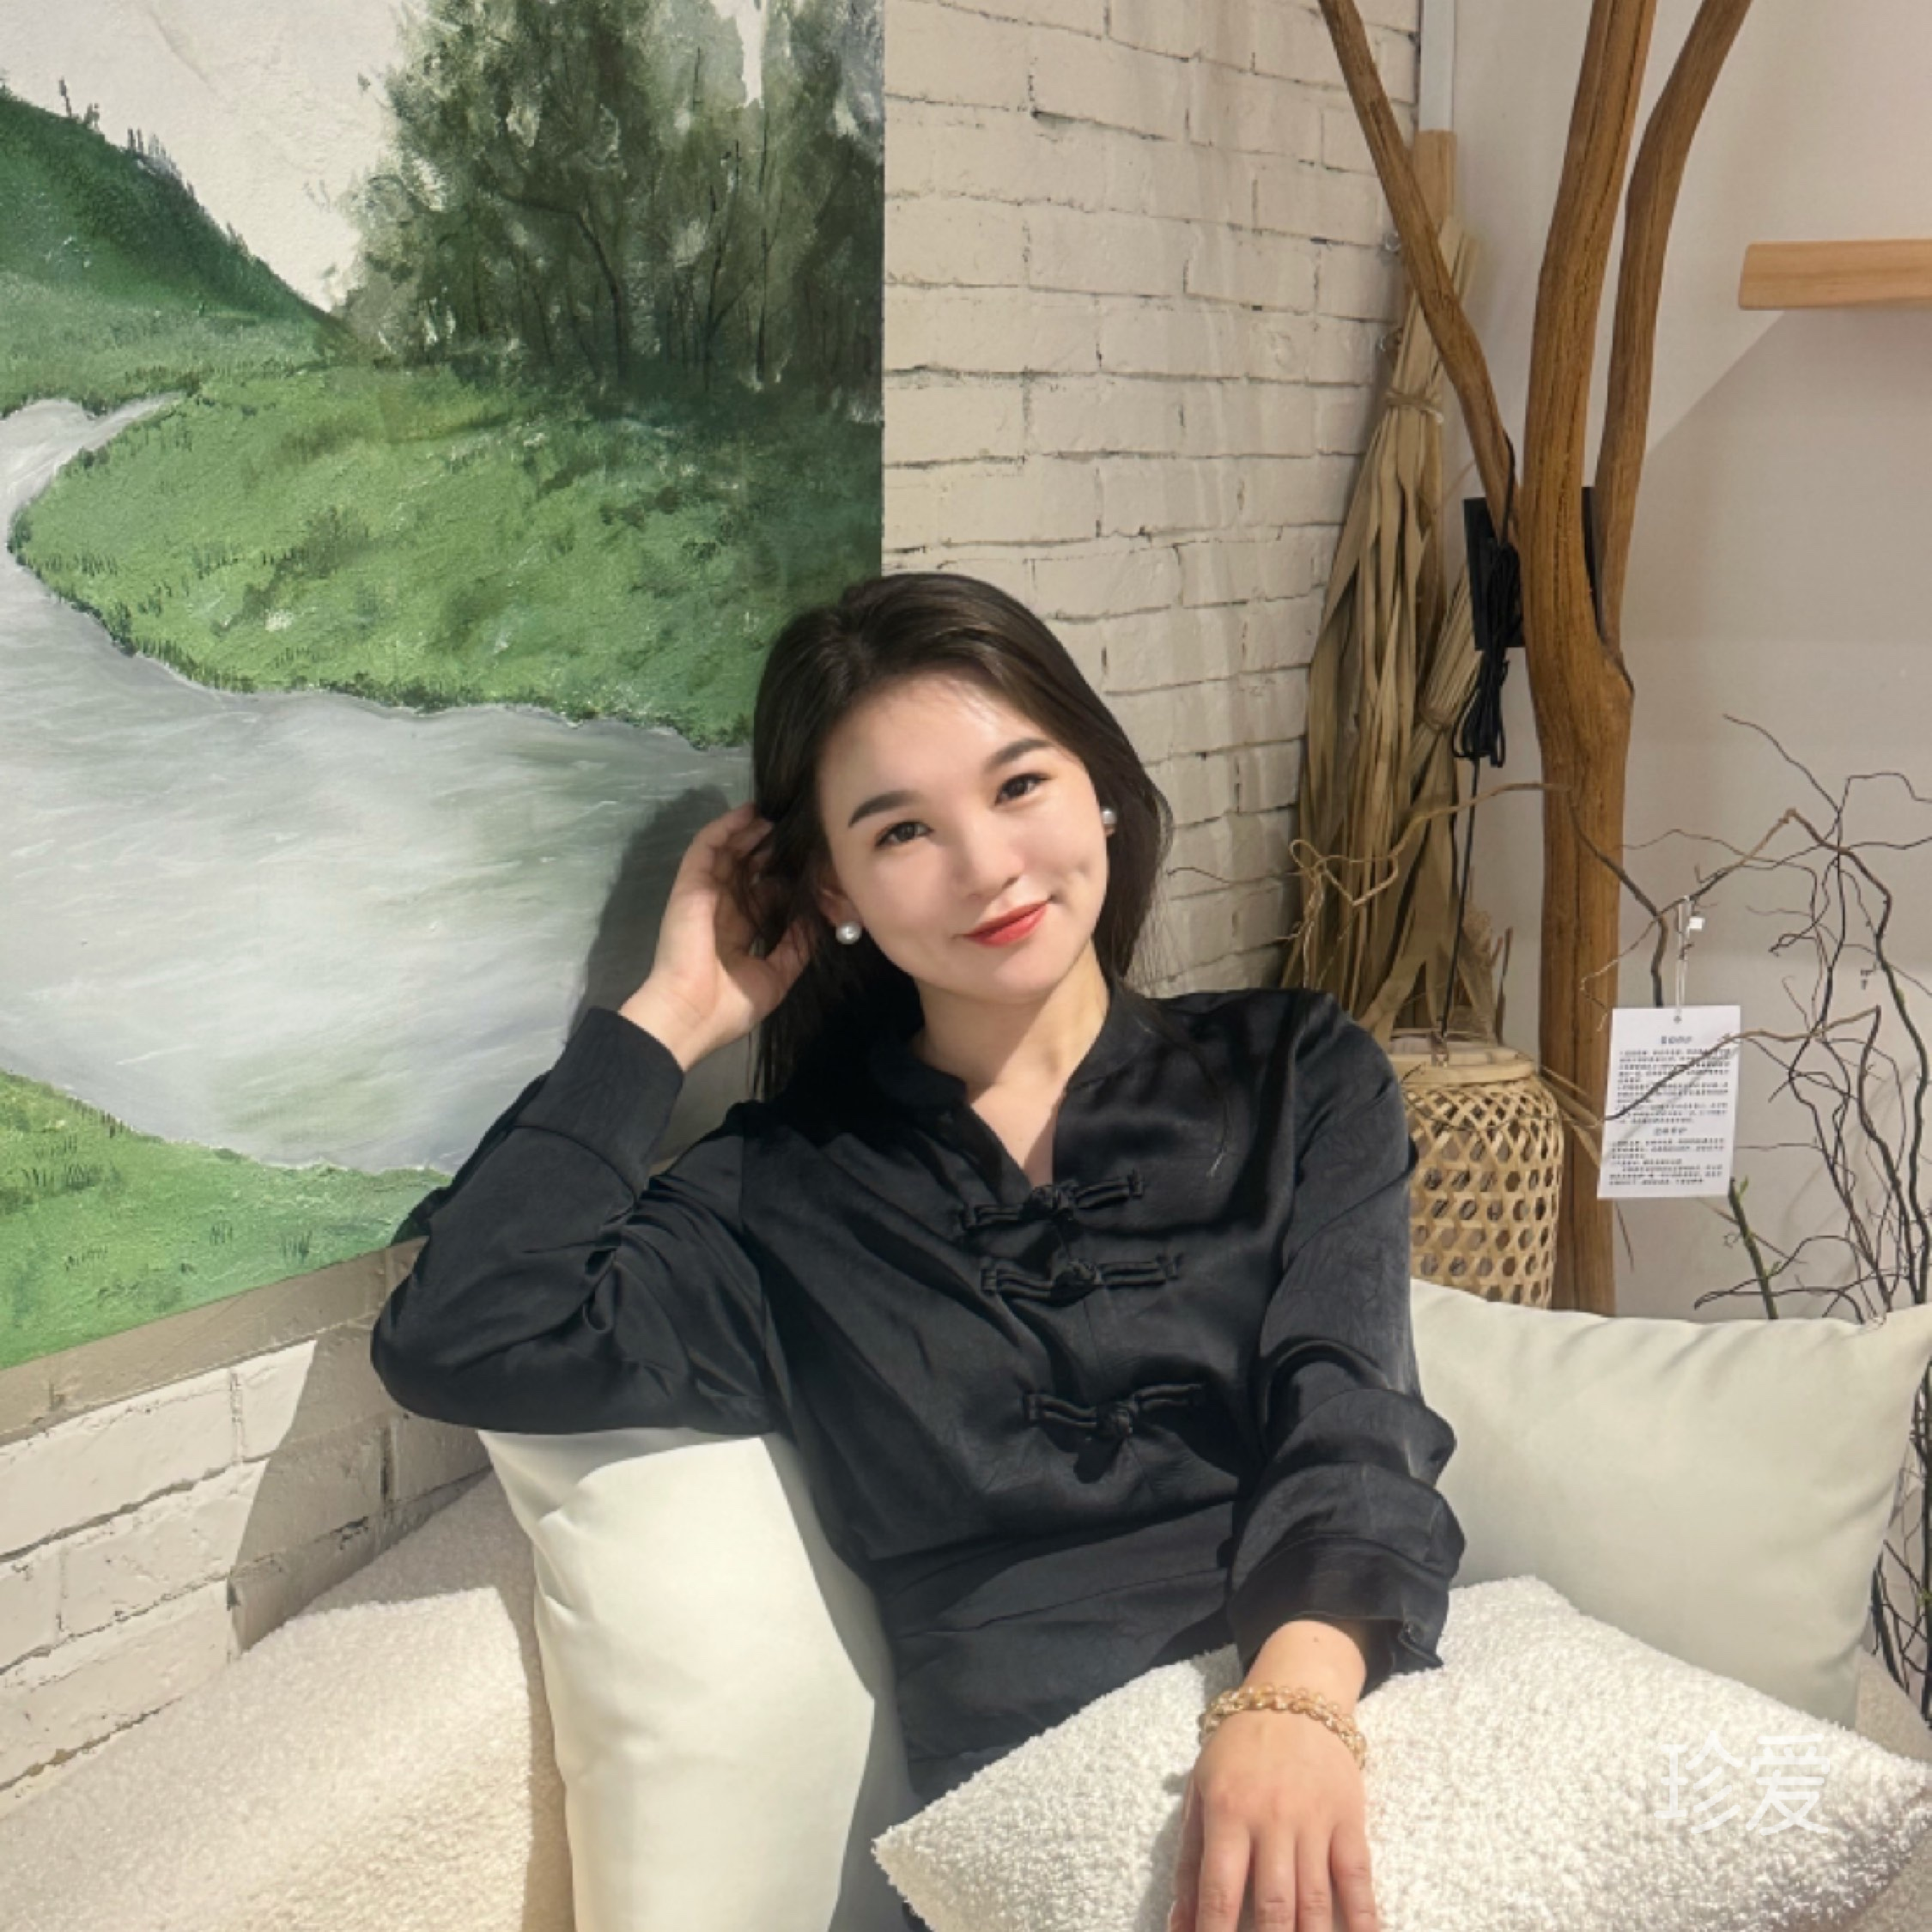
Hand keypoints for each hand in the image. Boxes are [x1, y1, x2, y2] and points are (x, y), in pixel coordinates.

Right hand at [621, 801, 813, 1065]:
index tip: (811, 863)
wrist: (693, 1013)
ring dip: (750, 832)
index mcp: (738, 934)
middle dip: (769, 849)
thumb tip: (818, 920)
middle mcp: (722, 910)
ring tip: (776, 815)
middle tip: (796, 831)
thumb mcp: (777, 976)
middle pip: (746, 869)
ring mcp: (705, 895)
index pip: (763, 896)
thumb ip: (796, 946)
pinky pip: (707, 847)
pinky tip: (748, 812)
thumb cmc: (731, 1004)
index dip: (784, 878)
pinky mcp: (691, 885)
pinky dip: (726, 827)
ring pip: (728, 852)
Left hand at [1168, 1705, 1378, 1931]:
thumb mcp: (1201, 1791)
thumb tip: (1179, 1926)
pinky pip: (1358, 1879)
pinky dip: (1364, 1920)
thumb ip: (1189, 1861)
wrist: (1295, 1694)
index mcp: (1227, 1811)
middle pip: (1273, 1905)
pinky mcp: (1349, 1820)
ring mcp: (1314, 1821)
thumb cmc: (1238, 1748)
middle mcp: (1271, 1819)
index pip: (1220, 1891)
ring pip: (1315, 1901)